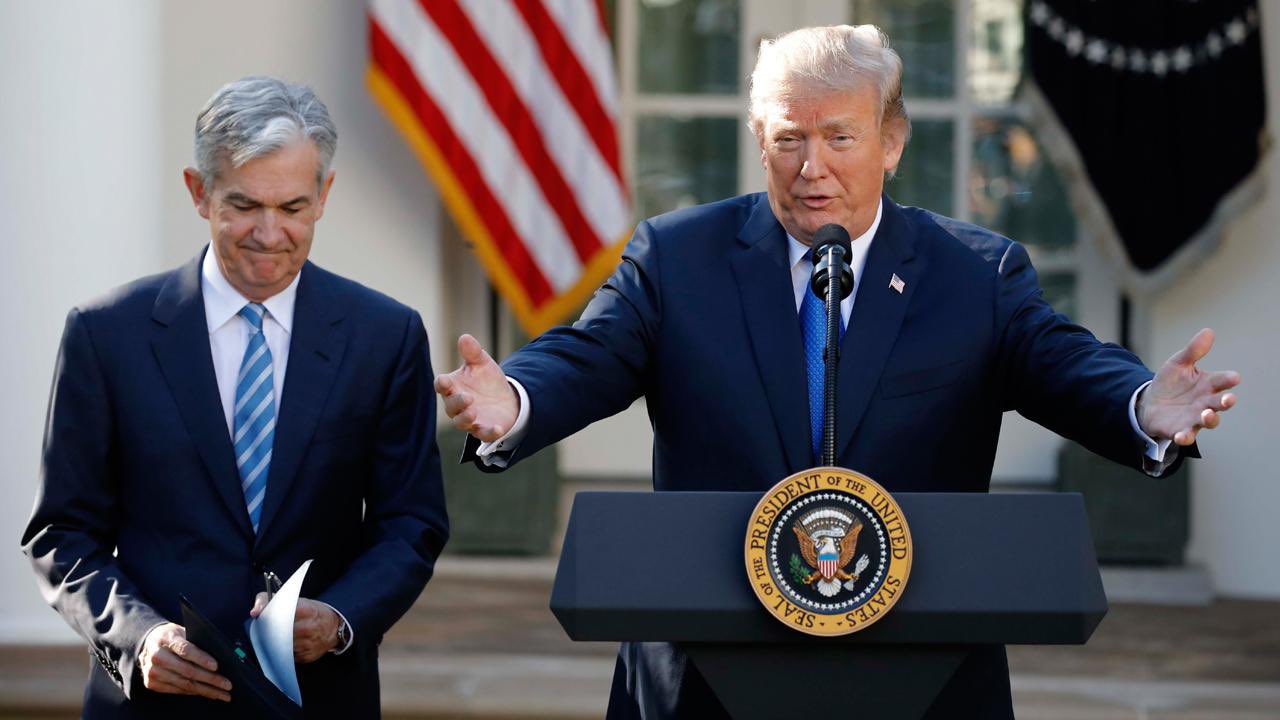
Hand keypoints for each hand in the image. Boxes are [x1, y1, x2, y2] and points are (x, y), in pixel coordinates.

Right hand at [137, 622, 230, 700]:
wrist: (148, 644)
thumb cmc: (171, 636)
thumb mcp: (182, 630)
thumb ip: (196, 640)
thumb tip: (220, 654)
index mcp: (166, 638)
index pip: (185, 650)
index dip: (201, 659)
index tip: (216, 666)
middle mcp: (156, 656)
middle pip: (187, 671)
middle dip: (210, 679)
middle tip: (227, 684)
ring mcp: (152, 672)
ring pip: (184, 684)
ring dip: (206, 690)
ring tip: (223, 693)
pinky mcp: (152, 683)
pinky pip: (178, 690)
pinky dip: (195, 692)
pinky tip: (208, 693)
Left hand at [250, 593, 341, 662]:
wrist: (334, 626)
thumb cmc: (312, 612)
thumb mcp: (296, 600)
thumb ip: (270, 599)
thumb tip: (254, 612)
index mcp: (307, 610)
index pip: (281, 616)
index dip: (270, 619)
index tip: (264, 620)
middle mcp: (309, 628)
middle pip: (279, 634)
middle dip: (271, 633)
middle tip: (267, 631)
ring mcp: (308, 644)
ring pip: (282, 646)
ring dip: (276, 643)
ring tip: (278, 636)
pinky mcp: (307, 656)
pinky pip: (288, 656)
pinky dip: (286, 651)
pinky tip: (289, 644)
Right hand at [434, 333, 518, 441]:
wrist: (506, 398)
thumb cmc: (487, 380)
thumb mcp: (482, 363)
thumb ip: (472, 352)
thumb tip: (464, 337)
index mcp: (453, 386)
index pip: (441, 385)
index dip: (442, 384)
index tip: (445, 381)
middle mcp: (457, 405)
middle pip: (450, 407)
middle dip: (457, 402)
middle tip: (468, 397)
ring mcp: (470, 419)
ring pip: (461, 422)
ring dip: (466, 418)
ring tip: (473, 411)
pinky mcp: (483, 429)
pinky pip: (483, 434)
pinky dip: (489, 432)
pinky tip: (497, 428)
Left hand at [1138, 328, 1240, 445]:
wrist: (1149, 403)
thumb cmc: (1170, 383)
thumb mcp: (1178, 364)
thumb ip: (1193, 351)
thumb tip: (1208, 331)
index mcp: (1207, 384)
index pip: (1222, 381)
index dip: (1228, 379)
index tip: (1234, 377)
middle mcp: (1205, 402)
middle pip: (1220, 403)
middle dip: (1225, 402)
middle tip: (1228, 399)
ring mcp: (1194, 418)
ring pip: (1208, 421)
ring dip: (1210, 419)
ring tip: (1206, 414)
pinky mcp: (1180, 430)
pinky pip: (1186, 436)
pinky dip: (1185, 437)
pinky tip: (1182, 435)